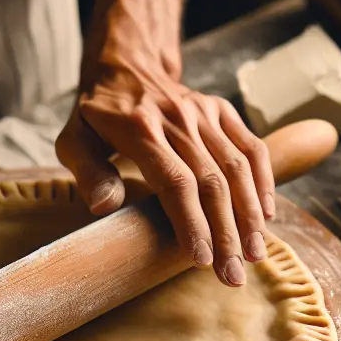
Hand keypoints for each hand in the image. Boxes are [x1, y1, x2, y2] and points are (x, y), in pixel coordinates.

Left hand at [56, 0, 273, 285]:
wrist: (126, 64)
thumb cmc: (96, 115)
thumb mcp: (73, 140)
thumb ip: (87, 173)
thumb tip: (104, 208)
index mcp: (140, 130)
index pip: (175, 182)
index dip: (191, 222)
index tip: (202, 260)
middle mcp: (177, 119)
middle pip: (211, 182)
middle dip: (226, 233)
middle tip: (232, 277)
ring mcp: (203, 113)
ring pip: (237, 167)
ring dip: (250, 215)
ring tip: (254, 255)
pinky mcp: (221, 111)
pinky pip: (251, 146)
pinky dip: (263, 181)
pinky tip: (267, 216)